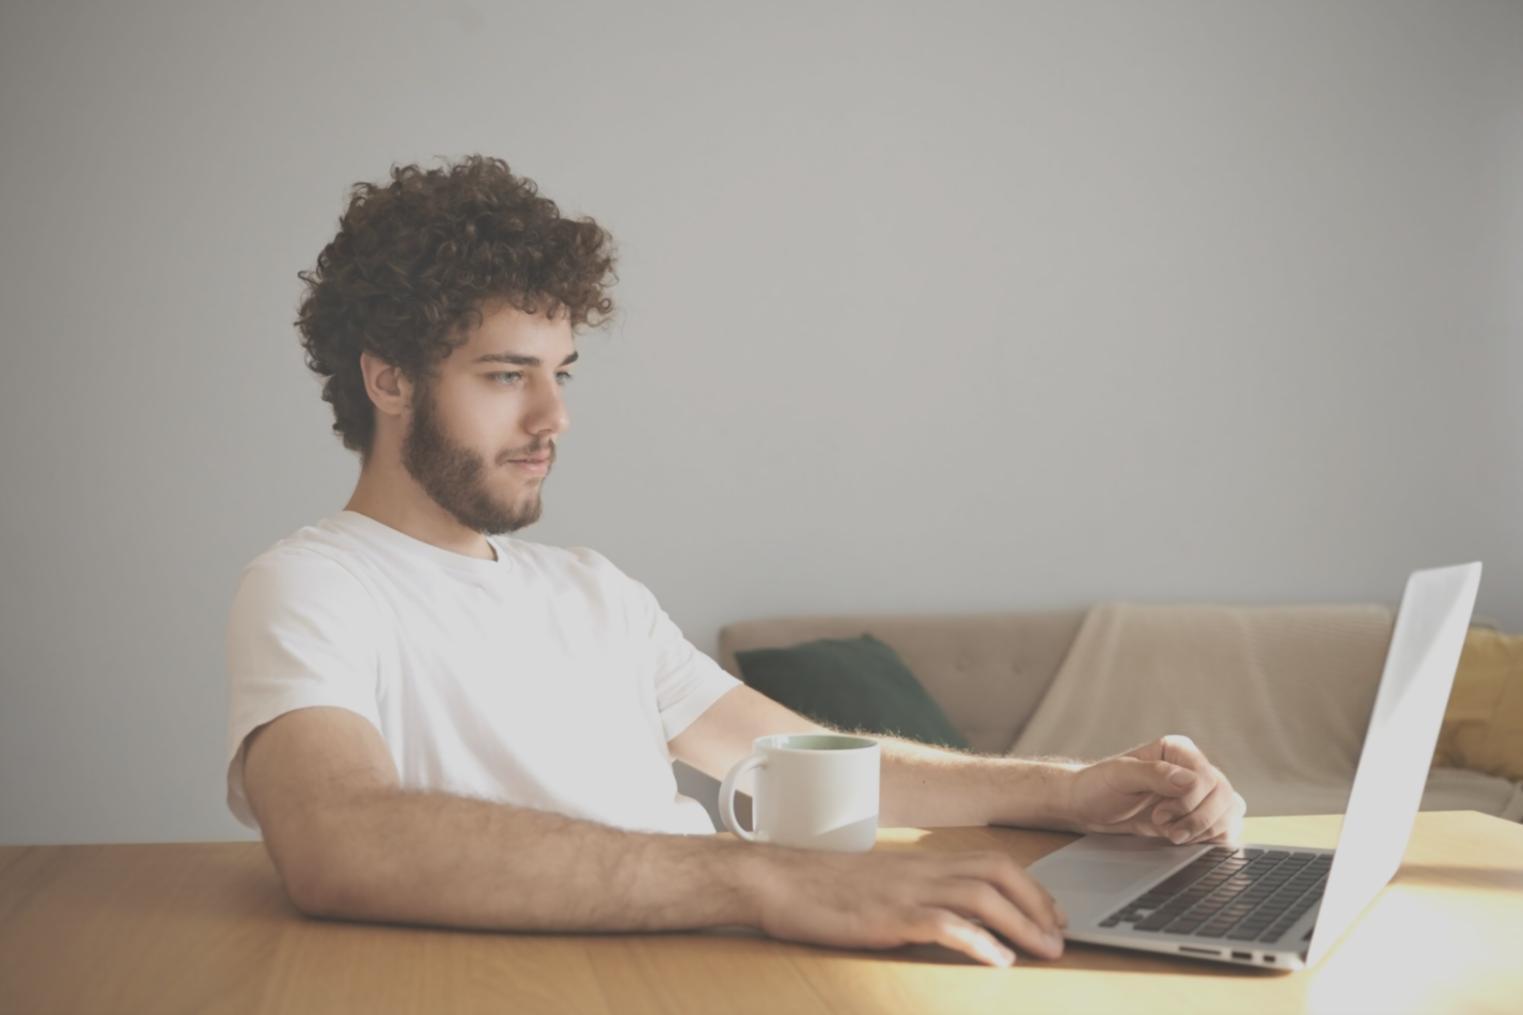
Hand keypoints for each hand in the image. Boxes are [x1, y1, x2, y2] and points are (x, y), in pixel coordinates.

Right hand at [752, 846, 1067, 967]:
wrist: (774, 879)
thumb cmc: (820, 886)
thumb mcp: (878, 884)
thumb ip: (913, 893)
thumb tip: (946, 916)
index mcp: (920, 863)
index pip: (990, 861)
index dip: (1030, 886)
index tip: (1052, 913)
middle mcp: (920, 871)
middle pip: (997, 872)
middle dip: (1037, 903)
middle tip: (1059, 936)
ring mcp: (905, 891)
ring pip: (980, 896)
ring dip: (1021, 924)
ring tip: (1043, 951)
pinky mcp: (887, 916)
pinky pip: (942, 924)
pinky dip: (977, 940)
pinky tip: (996, 960)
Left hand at [1065, 734, 1245, 844]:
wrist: (1088, 806)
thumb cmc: (1099, 785)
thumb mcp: (1118, 775)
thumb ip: (1153, 773)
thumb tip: (1189, 781)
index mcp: (1178, 751)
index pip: (1206, 778)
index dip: (1188, 802)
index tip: (1159, 814)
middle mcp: (1194, 769)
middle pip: (1224, 796)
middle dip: (1198, 820)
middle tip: (1168, 830)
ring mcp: (1200, 794)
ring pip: (1230, 812)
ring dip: (1205, 831)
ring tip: (1173, 834)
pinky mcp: (1200, 816)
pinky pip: (1227, 827)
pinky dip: (1212, 839)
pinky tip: (1185, 839)